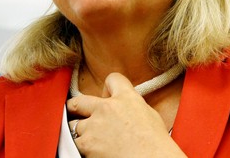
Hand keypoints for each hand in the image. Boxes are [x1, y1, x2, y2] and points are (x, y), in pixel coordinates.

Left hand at [66, 73, 185, 157]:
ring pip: (74, 124)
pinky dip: (80, 147)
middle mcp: (107, 108)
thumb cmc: (155, 143)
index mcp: (126, 97)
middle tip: (77, 112)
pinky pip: (74, 142)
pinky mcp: (86, 144)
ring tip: (90, 139)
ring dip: (81, 131)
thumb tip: (128, 109)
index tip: (107, 96)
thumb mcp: (150, 115)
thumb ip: (133, 106)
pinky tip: (91, 149)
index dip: (109, 87)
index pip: (112, 79)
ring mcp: (94, 125)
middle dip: (77, 107)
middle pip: (80, 101)